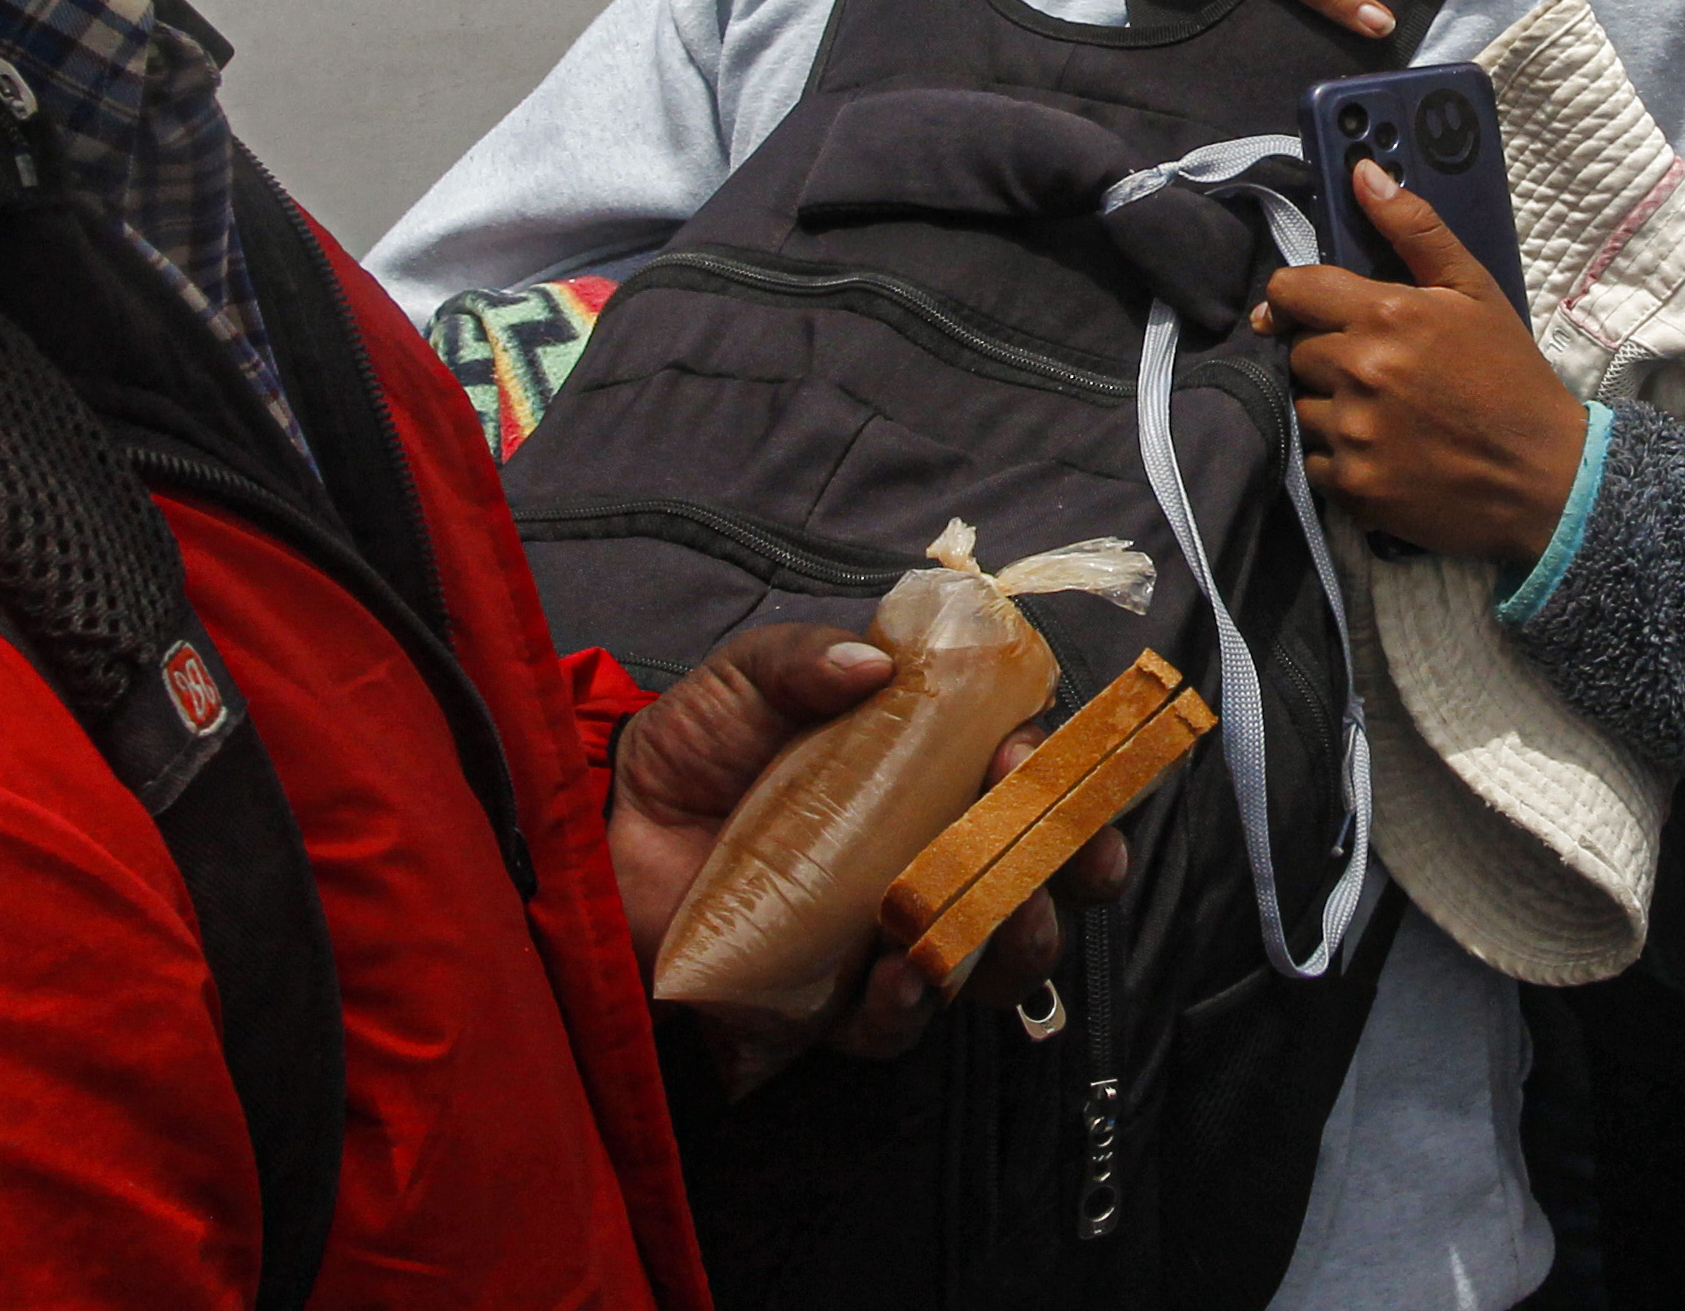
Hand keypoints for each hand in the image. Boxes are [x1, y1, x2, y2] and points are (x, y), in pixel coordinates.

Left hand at [607, 627, 1127, 1058]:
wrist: (603, 846)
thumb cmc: (688, 755)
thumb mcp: (739, 683)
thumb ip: (797, 660)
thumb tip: (869, 662)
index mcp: (929, 768)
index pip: (1025, 768)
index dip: (1053, 765)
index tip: (1024, 754)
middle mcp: (932, 853)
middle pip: (1046, 866)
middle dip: (1081, 857)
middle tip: (1067, 846)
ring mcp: (895, 934)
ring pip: (1000, 957)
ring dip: (1022, 937)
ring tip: (1004, 914)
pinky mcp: (840, 1005)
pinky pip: (901, 1024)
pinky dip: (911, 1003)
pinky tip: (897, 976)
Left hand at [1258, 159, 1586, 560]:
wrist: (1544, 477)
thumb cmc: (1510, 376)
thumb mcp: (1475, 290)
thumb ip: (1416, 228)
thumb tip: (1363, 173)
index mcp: (1385, 315)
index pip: (1291, 291)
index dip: (1294, 297)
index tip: (1307, 309)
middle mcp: (1359, 371)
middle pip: (1296, 351)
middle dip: (1326, 354)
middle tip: (1376, 368)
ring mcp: (1353, 433)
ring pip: (1301, 406)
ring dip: (1329, 407)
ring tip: (1382, 412)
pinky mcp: (1352, 487)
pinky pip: (1312, 460)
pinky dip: (1338, 457)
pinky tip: (1381, 451)